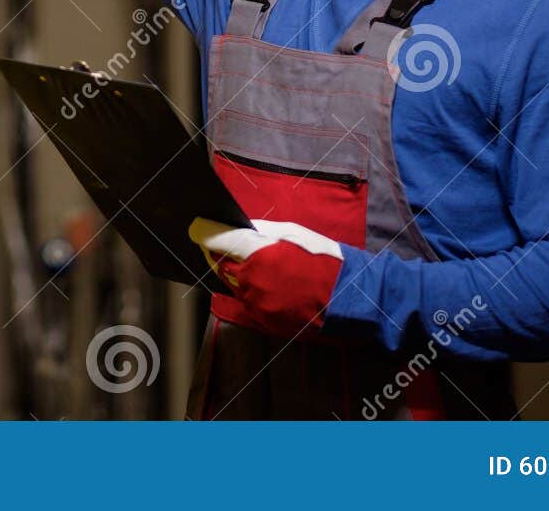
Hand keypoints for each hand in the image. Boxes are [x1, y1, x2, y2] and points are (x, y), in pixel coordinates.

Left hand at [189, 217, 344, 337]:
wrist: (352, 298)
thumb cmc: (325, 259)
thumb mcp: (295, 233)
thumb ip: (261, 231)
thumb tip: (239, 227)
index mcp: (259, 255)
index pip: (219, 241)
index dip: (205, 232)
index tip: (196, 227)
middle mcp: (252, 282)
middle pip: (221, 264)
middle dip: (221, 253)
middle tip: (225, 243)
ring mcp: (257, 305)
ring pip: (233, 284)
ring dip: (236, 273)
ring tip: (255, 264)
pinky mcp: (265, 322)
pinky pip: (245, 304)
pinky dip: (246, 293)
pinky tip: (260, 286)